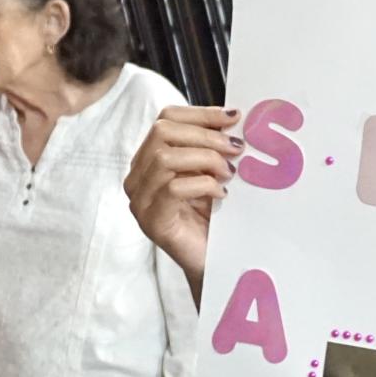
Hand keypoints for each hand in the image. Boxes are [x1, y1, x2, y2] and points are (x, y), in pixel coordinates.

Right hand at [125, 105, 242, 284]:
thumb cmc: (212, 217)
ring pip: (165, 158)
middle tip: (238, 149)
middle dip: (206, 136)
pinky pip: (172, 189)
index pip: (165, 119)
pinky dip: (203, 186)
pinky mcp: (152, 220)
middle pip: (162, 133)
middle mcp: (138, 176)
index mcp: (150, 159)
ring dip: (206, 160)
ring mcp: (140, 199)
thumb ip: (212, 149)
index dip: (200, 114)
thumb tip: (233, 119)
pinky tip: (221, 195)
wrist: (212, 262)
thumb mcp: (212, 174)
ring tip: (230, 174)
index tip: (234, 117)